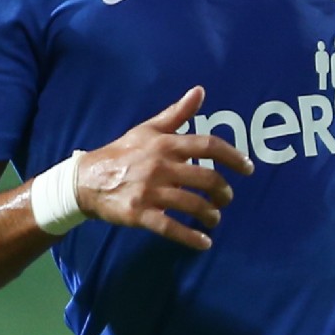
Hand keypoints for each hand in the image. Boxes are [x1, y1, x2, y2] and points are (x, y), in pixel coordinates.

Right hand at [77, 86, 253, 249]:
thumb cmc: (122, 153)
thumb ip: (177, 113)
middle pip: (206, 178)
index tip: (248, 168)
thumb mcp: (148, 129)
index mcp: (165, 144)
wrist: (85, 179)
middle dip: (223, 192)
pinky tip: (204, 243)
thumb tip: (200, 91)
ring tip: (214, 218)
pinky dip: (191, 237)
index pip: (208, 146)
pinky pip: (171, 227)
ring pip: (193, 204)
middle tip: (226, 198)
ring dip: (211, 214)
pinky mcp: (139, 213)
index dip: (233, 157)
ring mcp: (150, 191)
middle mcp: (160, 165)